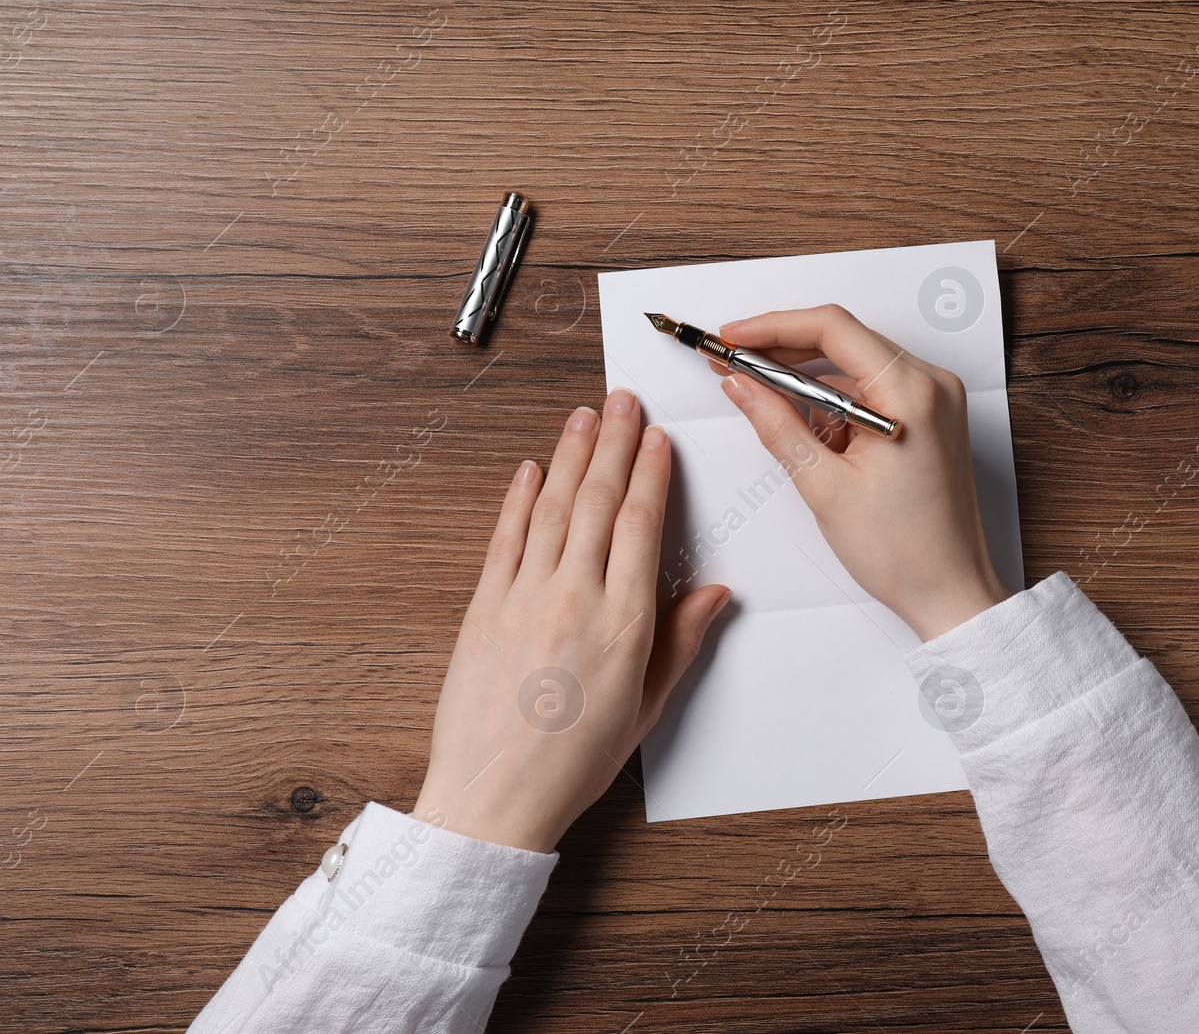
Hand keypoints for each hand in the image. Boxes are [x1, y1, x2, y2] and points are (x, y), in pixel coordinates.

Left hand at [414, 390, 730, 851]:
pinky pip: (505, 539)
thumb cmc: (573, 763)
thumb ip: (681, 643)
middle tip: (623, 401)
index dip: (651, 474)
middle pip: (598, 502)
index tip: (658, 439)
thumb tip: (715, 593)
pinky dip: (517, 499)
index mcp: (625, 623)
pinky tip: (530, 469)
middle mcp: (575, 599)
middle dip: (615, 444)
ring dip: (571, 455)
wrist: (495, 797)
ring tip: (583, 416)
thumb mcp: (646, 708)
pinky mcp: (484, 609)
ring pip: (552, 508)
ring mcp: (524, 599)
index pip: (641, 526)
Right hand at [715, 305, 1009, 641]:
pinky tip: (806, 427)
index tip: (732, 338)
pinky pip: (873, 389)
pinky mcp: (931, 418)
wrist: (950, 591)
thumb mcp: (823, 485)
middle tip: (734, 364)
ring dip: (807, 380)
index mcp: (910, 392)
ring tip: (762, 400)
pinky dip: (834, 401)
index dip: (772, 327)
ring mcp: (935, 400)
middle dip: (784, 350)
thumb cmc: (903, 552)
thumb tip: (740, 385)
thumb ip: (776, 424)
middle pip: (844, 339)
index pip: (832, 328)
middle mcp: (931, 384)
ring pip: (855, 365)